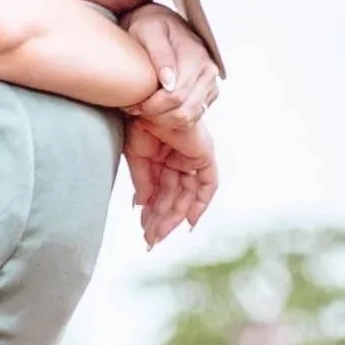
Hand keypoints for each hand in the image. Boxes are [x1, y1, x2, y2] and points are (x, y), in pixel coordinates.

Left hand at [121, 1, 219, 132]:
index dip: (151, 106)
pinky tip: (155, 111)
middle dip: (155, 116)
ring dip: (163, 121)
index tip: (131, 105)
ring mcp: (210, 84)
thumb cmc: (148, 26)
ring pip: (188, 119)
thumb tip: (169, 82)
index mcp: (196, 57)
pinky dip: (172, 121)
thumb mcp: (148, 31)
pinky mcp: (207, 94)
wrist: (158, 24)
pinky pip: (191, 119)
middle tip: (134, 109)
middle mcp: (208, 71)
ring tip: (143, 110)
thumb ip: (159, 54)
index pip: (175, 96)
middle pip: (183, 112)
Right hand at [124, 113, 217, 246]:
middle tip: (150, 239)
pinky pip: (207, 185)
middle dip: (161, 219)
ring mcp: (192, 157)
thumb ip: (143, 182)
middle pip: (173, 197)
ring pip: (186, 195)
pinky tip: (189, 221)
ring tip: (158, 234)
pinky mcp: (203, 154)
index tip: (145, 232)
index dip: (153, 213)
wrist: (146, 104)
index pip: (160, 192)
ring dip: (173, 216)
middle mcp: (178, 159)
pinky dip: (200, 203)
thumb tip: (142, 205)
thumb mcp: (137, 159)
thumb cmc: (138, 123)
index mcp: (162, 158)